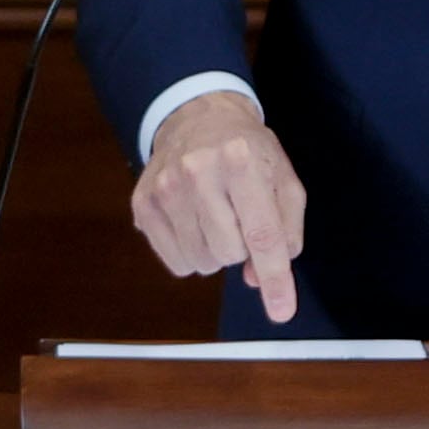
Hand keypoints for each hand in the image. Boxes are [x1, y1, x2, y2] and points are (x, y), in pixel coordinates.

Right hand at [132, 91, 307, 322]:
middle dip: (242, 246)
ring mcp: (165, 188)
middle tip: (240, 215)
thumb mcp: (284, 179)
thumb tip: (257, 277)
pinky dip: (192, 252)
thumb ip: (285, 231)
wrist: (198, 116)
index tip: (282, 311)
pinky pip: (176, 262)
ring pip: (202, 262)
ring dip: (216, 250)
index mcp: (242, 160)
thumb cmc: (249, 152)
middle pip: (230, 252)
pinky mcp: (143, 204)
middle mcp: (198, 171)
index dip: (274, 278)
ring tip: (216, 214)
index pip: (262, 233)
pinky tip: (194, 221)